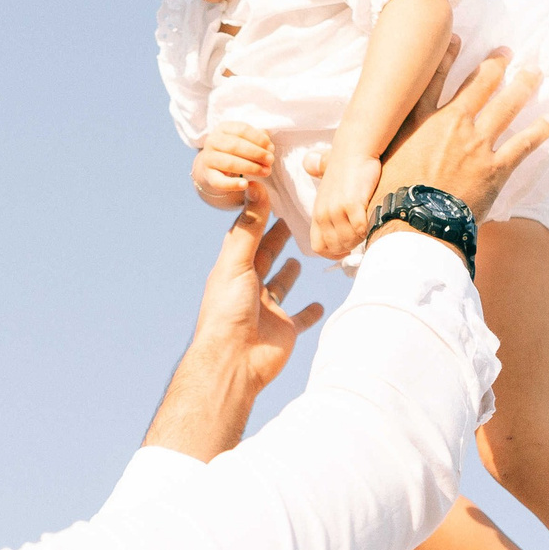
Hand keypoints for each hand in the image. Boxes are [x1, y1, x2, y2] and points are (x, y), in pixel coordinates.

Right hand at [191, 123, 274, 208]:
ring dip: (250, 167)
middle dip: (256, 153)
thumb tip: (269, 147)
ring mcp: (208, 158)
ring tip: (265, 172)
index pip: (242, 130)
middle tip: (270, 160)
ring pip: (229, 163)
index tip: (271, 147)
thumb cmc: (236, 151)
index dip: (258, 138)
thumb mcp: (246, 141)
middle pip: (235, 146)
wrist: (215, 166)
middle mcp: (213, 141)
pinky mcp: (208, 175)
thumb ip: (259, 141)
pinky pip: (219, 181)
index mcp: (223, 128)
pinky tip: (245, 185)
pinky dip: (232, 184)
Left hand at [191, 186, 326, 392]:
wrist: (233, 362)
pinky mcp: (283, 331)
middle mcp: (248, 288)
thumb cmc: (229, 311)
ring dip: (288, 273)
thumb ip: (249, 227)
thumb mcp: (236, 263)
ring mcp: (266, 310)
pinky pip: (299, 319)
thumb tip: (255, 187)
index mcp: (233, 271)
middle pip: (264, 258)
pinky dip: (309, 312)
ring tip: (300, 256)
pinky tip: (319, 304)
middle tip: (290, 220)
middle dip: (275, 240)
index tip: (270, 197)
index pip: (245, 237)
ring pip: (280, 286)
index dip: (257, 217)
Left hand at [309, 151, 381, 259]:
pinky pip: (360, 229)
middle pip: (335, 247)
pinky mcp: (352, 203)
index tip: (346, 250)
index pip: (318, 247)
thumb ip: (327, 204)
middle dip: (350, 247)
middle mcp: (324, 213)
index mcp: (317, 213)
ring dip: (360, 240)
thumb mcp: (329, 190)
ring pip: (349, 241)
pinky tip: (372, 221)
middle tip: (361, 237)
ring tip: (367, 228)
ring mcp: (337, 209)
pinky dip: (368, 230)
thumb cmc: (346, 169)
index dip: (333, 253)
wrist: (354, 150)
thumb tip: (324, 200)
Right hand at [371, 47, 548, 219]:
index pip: (434, 81)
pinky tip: (547, 121)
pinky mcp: (496, 168)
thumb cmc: (388, 201)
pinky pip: (523, 144)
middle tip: (506, 53)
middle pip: (479, 85)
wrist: (415, 224)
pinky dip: (537, 132)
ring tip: (533, 74)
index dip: (447, 57)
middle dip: (495, 65)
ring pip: (506, 106)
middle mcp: (452, 125)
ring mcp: (477, 145)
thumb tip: (326, 160)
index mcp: (419, 123)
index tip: (458, 39)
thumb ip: (368, 155)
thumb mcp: (374, 167)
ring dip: (522, 87)